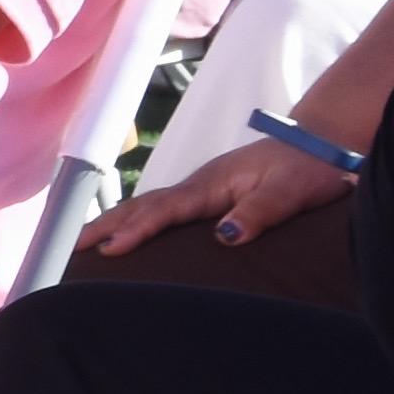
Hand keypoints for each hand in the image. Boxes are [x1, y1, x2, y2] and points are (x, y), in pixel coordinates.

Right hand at [80, 124, 350, 260]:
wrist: (322, 143)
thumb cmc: (309, 168)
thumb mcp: (291, 192)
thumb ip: (260, 212)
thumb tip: (225, 237)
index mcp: (213, 184)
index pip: (165, 209)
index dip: (136, 230)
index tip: (108, 250)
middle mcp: (200, 184)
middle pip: (144, 205)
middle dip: (106, 226)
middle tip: (71, 247)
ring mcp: (202, 188)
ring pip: (149, 205)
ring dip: (115, 222)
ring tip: (86, 243)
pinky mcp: (209, 194)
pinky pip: (162, 208)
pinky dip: (136, 219)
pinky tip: (128, 231)